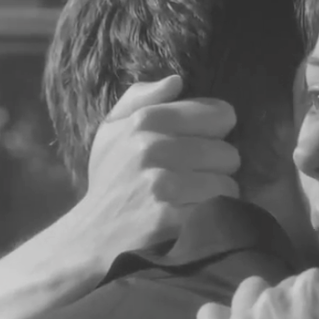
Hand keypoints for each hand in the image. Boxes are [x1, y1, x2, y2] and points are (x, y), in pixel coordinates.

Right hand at [65, 75, 240, 263]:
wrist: (90, 237)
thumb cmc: (109, 181)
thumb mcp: (112, 132)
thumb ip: (141, 98)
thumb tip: (177, 81)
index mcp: (145, 120)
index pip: (220, 114)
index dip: (216, 132)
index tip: (201, 146)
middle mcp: (153, 147)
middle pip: (228, 152)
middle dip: (216, 168)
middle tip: (195, 179)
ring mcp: (162, 184)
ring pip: (227, 183)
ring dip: (216, 195)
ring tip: (193, 200)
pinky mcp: (169, 217)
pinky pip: (216, 209)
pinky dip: (210, 216)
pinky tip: (191, 218)